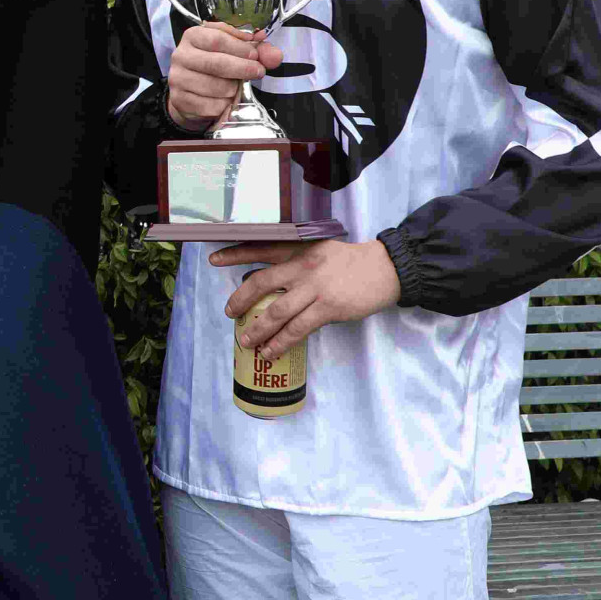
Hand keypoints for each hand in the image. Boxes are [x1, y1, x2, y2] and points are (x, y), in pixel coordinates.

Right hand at [167, 25, 283, 129]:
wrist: (191, 92)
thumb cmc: (216, 66)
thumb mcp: (236, 52)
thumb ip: (257, 51)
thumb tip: (274, 55)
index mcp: (193, 36)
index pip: (217, 38)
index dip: (240, 48)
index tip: (255, 55)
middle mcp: (181, 55)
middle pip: (216, 63)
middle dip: (242, 68)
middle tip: (258, 72)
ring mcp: (178, 78)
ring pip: (214, 86)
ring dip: (232, 89)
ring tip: (234, 87)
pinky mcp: (179, 100)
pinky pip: (209, 105)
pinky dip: (223, 105)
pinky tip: (223, 100)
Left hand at [212, 239, 401, 357]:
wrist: (386, 269)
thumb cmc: (350, 263)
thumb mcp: (321, 251)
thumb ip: (296, 261)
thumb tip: (269, 284)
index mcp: (300, 248)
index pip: (262, 248)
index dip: (236, 254)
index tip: (214, 259)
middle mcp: (303, 266)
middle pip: (261, 282)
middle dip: (240, 300)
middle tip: (230, 313)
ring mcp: (315, 287)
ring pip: (276, 312)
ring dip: (257, 330)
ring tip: (246, 342)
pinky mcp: (328, 307)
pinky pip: (297, 329)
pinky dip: (280, 342)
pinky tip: (270, 351)